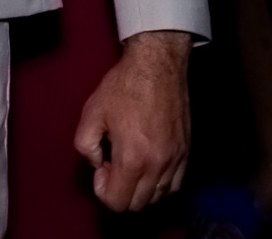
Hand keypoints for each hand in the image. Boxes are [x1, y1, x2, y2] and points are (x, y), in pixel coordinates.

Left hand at [74, 31, 192, 211]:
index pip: (118, 202)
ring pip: (157, 197)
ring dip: (139, 188)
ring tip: (130, 160)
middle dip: (120, 191)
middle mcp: (158, 164)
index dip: (103, 189)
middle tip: (113, 163)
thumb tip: (97, 163)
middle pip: (137, 205)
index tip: (101, 166)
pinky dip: (159, 183)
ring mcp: (175, 160)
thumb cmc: (124, 87)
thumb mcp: (91, 113)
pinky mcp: (186, 152)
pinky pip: (174, 184)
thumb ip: (85, 146)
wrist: (157, 66)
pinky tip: (147, 162)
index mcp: (132, 157)